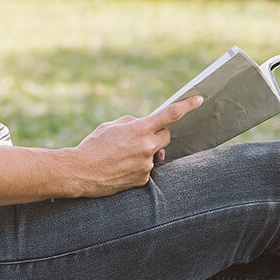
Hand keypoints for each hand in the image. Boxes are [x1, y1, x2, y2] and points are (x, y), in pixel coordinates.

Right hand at [71, 96, 202, 197]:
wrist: (79, 173)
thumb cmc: (92, 146)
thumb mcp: (109, 126)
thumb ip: (130, 123)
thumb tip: (142, 125)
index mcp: (139, 129)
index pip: (171, 114)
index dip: (188, 105)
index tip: (200, 99)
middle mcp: (147, 147)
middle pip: (165, 137)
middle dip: (156, 135)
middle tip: (139, 138)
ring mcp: (146, 165)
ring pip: (154, 155)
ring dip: (143, 153)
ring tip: (120, 157)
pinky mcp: (142, 179)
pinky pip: (146, 169)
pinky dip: (136, 167)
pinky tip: (120, 168)